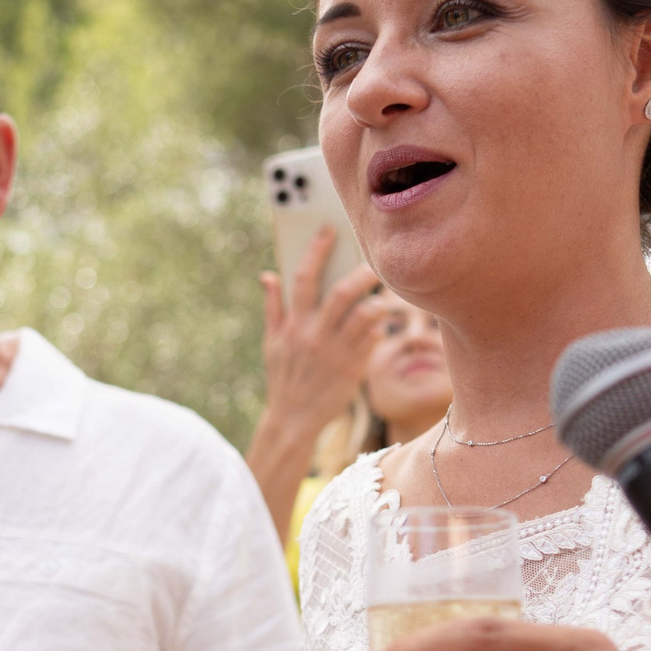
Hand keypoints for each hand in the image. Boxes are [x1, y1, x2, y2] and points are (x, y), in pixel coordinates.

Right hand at [259, 231, 384, 435]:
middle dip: (361, 273)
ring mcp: (336, 352)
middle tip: (374, 262)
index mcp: (293, 325)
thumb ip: (273, 308)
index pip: (304, 279)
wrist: (294, 420)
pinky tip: (380, 321)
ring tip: (382, 294)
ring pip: (365, 315)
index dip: (316, 251)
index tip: (329, 230)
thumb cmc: (283, 377)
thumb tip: (268, 276)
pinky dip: (379, 325)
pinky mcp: (354, 368)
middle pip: (341, 294)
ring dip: (378, 300)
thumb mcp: (272, 343)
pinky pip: (374, 338)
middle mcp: (315, 336)